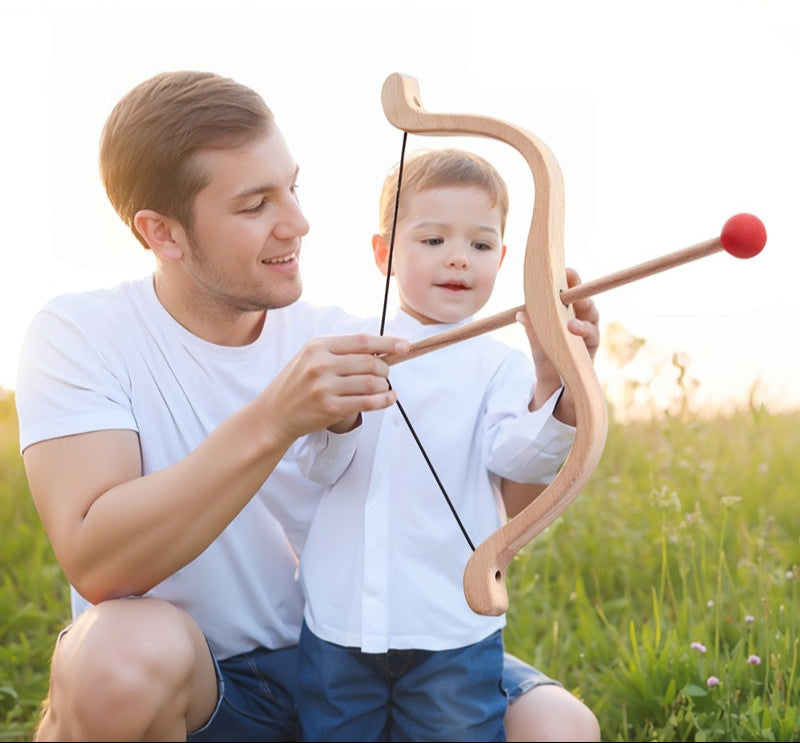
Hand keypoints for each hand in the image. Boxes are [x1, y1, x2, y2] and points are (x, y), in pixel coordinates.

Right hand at [256, 334, 408, 444]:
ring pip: (372, 383)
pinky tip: (389, 398)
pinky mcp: (330, 408)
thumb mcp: (311, 357)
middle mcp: (321, 364)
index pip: (362, 341)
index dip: (387, 343)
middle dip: (385, 368)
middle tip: (386, 374)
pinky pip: (367, 402)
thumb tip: (381, 349)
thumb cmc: (297, 384)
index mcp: (318, 345)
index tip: (404, 345)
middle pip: (370, 362)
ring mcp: (325, 387)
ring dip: (384, 386)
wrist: (274, 414)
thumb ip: (341, 351)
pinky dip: (384, 400)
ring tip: (384, 388)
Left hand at [517, 267, 599, 421]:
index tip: (567, 271)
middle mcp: (581, 331)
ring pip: (593, 322)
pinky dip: (583, 332)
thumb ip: (534, 335)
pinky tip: (572, 327)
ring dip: (584, 313)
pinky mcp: (592, 358)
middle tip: (573, 282)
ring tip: (570, 308)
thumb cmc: (550, 373)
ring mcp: (588, 344)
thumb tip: (522, 313)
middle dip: (581, 293)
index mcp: (568, 323)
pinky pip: (591, 342)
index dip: (572, 285)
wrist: (558, 404)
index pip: (571, 300)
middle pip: (586, 307)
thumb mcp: (539, 353)